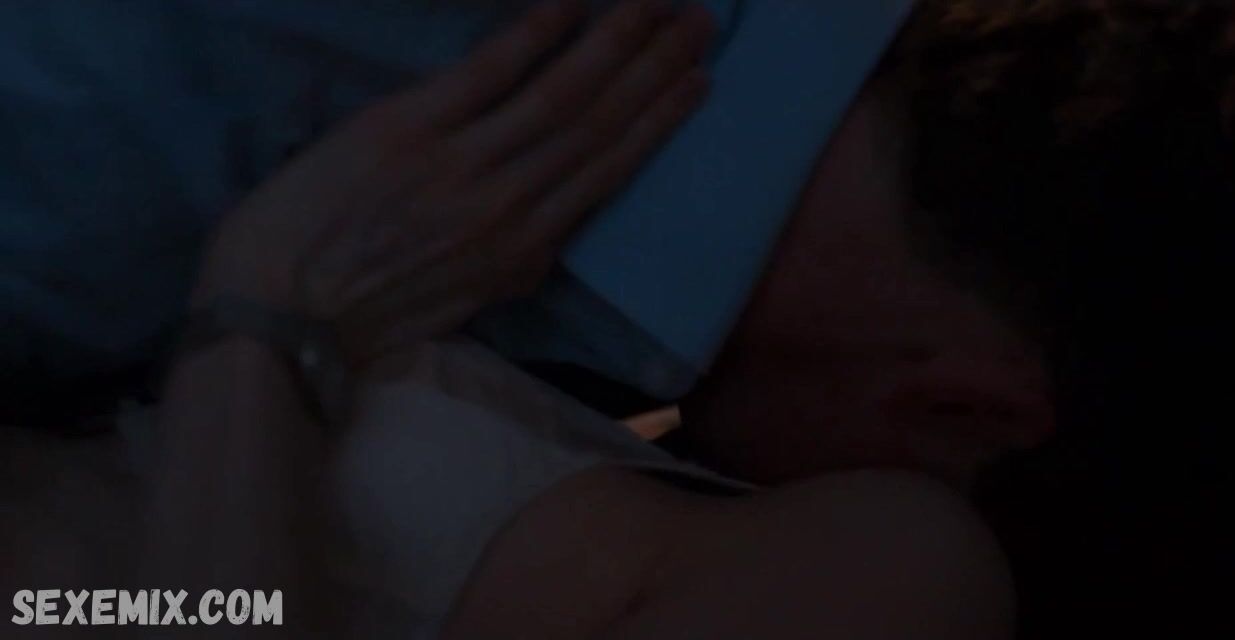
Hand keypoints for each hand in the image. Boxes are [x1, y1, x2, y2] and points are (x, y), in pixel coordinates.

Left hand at [196, 0, 714, 365]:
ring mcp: (460, 165)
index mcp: (524, 252)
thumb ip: (517, 258)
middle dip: (656, 67)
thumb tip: (553, 219)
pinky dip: (533, 36)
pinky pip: (486, 74)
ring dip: (616, 41)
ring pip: (560, 95)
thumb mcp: (465, 305)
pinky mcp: (407, 130)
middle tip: (701, 17)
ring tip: (657, 1)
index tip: (699, 80)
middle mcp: (507, 205)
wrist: (279, 314)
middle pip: (599, 122)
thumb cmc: (367, 314)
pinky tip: (570, 2)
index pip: (608, 170)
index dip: (659, 120)